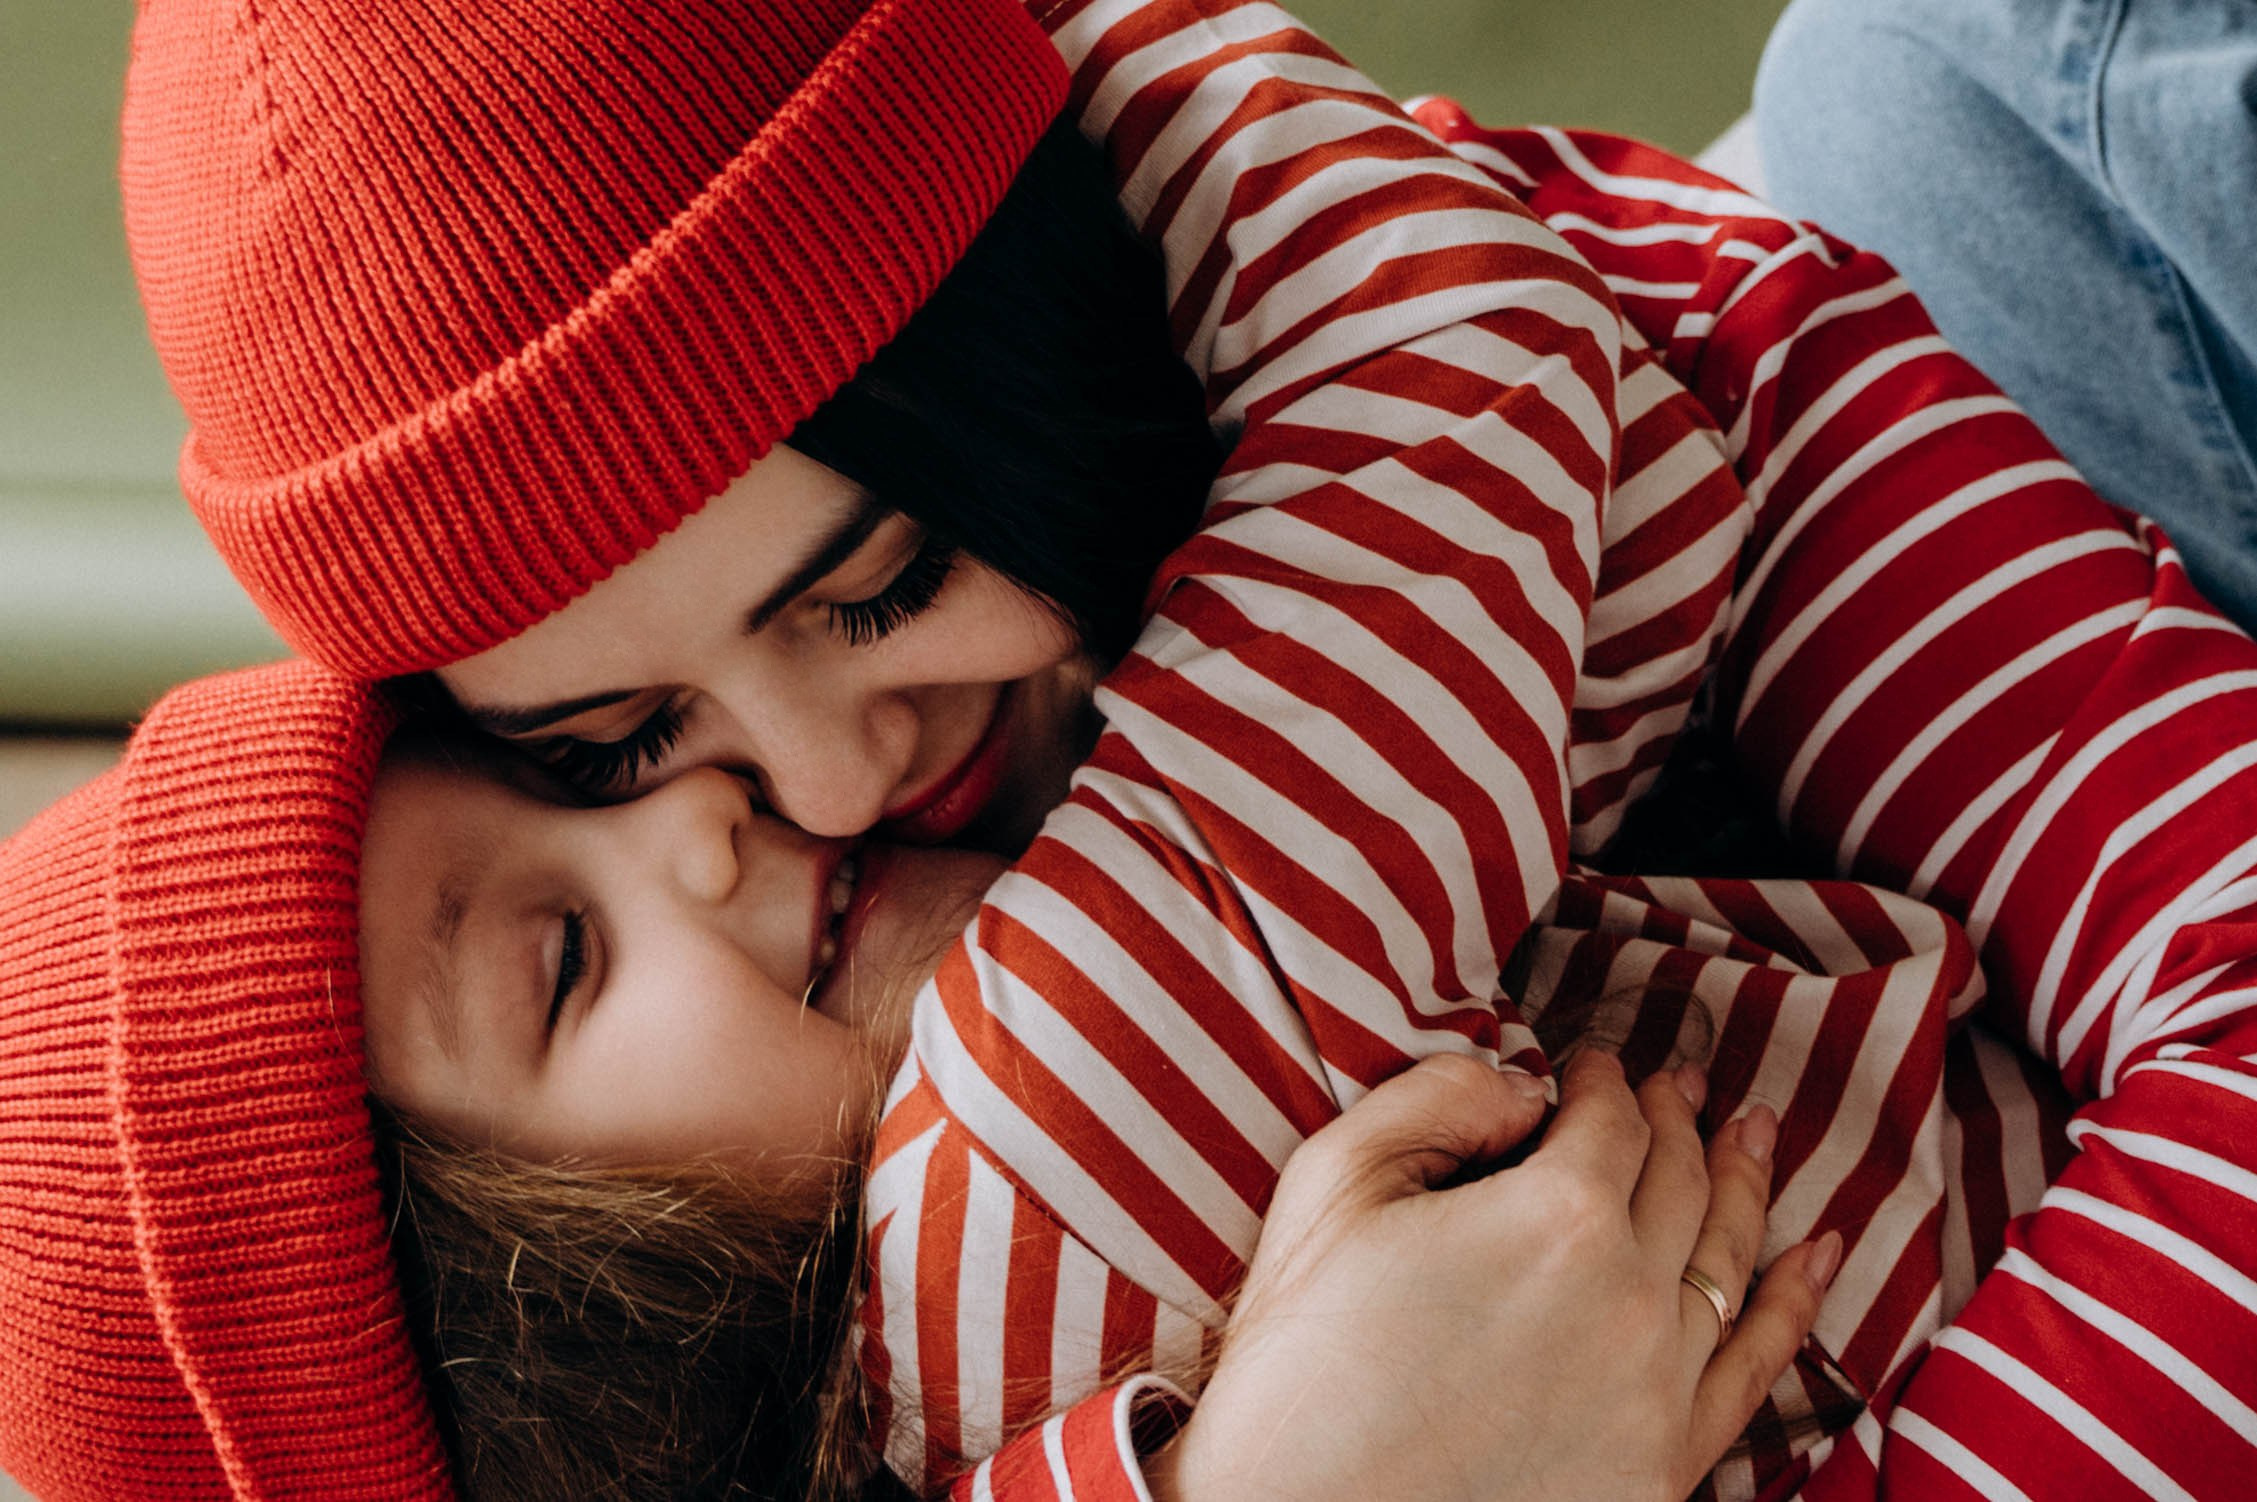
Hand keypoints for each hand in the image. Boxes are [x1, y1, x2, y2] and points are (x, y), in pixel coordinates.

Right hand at [1145, 1051, 1840, 1501]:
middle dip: (1676, 1116)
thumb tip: (1519, 1082)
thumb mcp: (1334, 1184)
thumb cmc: (1299, 1359)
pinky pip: (1754, 1369)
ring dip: (1744, 1182)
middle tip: (1678, 1082)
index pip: (1611, 1118)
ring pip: (1729, 1258)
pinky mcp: (1663, 1469)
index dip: (1602, 1077)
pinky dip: (1793, 1302)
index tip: (1589, 1065)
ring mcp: (1658, 1390)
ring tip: (1754, 1132)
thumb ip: (1434, 1098)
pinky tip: (1813, 1255)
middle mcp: (1630, 1297)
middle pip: (1681, 1176)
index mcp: (1556, 1216)